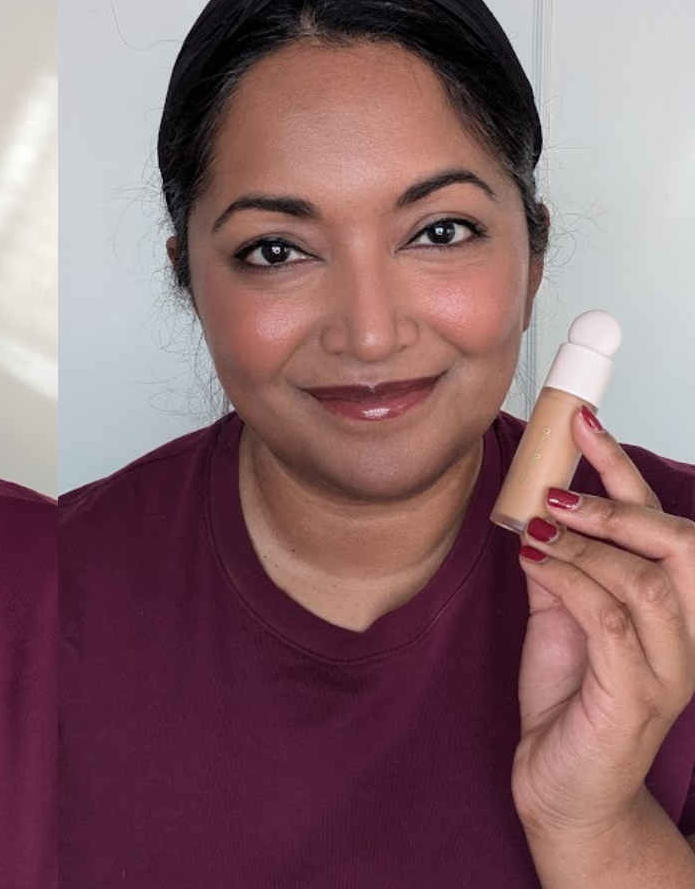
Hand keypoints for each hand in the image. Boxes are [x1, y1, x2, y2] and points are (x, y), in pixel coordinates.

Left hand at [512, 406, 694, 842]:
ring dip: (585, 544)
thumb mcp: (557, 620)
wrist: (563, 791)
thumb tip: (535, 510)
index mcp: (673, 612)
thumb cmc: (567, 707)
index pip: (666, 528)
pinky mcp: (633, 697)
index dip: (625, 470)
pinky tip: (535, 563)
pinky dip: (571, 582)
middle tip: (555, 487)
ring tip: (536, 527)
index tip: (584, 422)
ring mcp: (667, 669)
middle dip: (618, 504)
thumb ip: (557, 568)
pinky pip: (610, 621)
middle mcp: (685, 637)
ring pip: (646, 580)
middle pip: (682, 546)